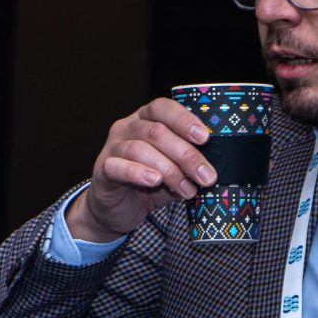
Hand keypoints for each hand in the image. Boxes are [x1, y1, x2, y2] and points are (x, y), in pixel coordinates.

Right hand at [68, 98, 215, 241]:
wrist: (117, 210)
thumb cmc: (148, 185)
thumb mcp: (174, 171)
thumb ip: (188, 164)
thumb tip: (215, 167)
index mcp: (145, 119)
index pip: (162, 108)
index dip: (184, 120)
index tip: (204, 138)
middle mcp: (126, 127)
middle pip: (157, 132)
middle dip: (187, 155)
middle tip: (206, 176)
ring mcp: (112, 147)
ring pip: (141, 149)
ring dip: (169, 170)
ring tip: (186, 189)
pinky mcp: (102, 169)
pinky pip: (119, 166)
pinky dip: (139, 173)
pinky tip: (154, 181)